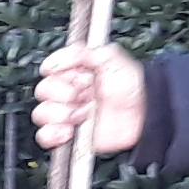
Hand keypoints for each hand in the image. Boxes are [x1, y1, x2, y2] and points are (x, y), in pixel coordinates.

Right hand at [31, 41, 146, 155]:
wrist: (146, 114)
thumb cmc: (133, 86)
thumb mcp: (111, 57)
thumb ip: (83, 52)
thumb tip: (56, 59)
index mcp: (74, 72)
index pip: (50, 71)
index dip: (61, 74)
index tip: (77, 76)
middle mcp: (69, 92)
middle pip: (43, 92)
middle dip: (61, 93)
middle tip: (81, 95)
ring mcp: (68, 114)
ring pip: (41, 114)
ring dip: (60, 114)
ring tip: (82, 114)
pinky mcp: (71, 135)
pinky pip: (46, 136)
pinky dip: (52, 134)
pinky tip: (69, 130)